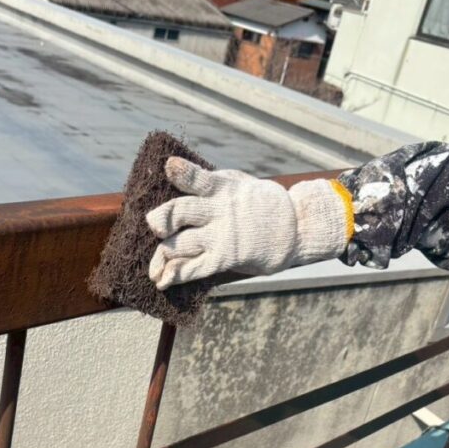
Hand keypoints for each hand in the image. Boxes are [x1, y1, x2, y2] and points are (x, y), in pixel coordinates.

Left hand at [145, 157, 352, 289]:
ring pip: (180, 244)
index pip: (199, 178)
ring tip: (154, 267)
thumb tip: (177, 176)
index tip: (169, 167)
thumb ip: (212, 183)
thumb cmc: (259, 204)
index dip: (183, 172)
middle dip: (161, 219)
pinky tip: (161, 281)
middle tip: (155, 226)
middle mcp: (219, 211)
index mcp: (222, 188)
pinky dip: (174, 276)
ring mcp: (221, 236)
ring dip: (162, 256)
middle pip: (180, 212)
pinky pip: (194, 268)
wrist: (294, 229)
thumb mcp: (240, 183)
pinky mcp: (225, 258)